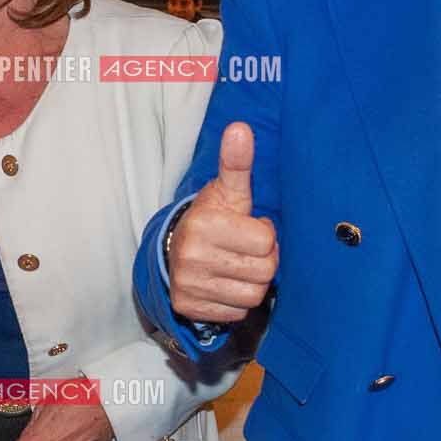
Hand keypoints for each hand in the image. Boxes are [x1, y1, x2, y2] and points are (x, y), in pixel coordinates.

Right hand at [169, 122, 278, 323]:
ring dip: (251, 282)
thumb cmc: (212, 217)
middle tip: (244, 250)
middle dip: (261, 260)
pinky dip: (235, 300)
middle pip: (264, 271)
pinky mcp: (188, 307)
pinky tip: (224, 283)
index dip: (264, 235)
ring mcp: (189, 285)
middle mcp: (192, 256)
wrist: (173, 249)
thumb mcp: (226, 190)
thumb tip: (241, 128)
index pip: (266, 242)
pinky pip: (236, 313)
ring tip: (236, 266)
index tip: (247, 228)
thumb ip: (237, 163)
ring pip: (252, 295)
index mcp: (204, 224)